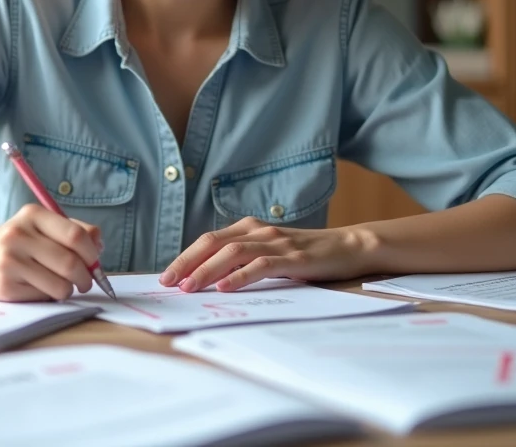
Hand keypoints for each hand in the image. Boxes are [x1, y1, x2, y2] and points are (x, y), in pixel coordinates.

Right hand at [0, 204, 101, 301]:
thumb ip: (73, 230)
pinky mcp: (4, 287)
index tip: (95, 263)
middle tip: (86, 282)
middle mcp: (18, 236)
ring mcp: (9, 262)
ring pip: (60, 286)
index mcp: (32, 215)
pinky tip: (39, 287)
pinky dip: (49, 296)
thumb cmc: (17, 241)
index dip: (92, 253)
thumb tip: (99, 245)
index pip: (75, 235)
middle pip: (70, 263)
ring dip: (69, 290)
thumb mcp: (40, 226)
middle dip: (85, 277)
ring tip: (62, 285)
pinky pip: (43, 297)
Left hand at [159, 217, 369, 292]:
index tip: (166, 276)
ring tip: (189, 287)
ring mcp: (276, 242)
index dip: (185, 257)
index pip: (208, 240)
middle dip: (187, 263)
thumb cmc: (306, 254)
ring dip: (207, 270)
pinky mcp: (293, 257)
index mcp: (249, 228)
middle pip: (213, 243)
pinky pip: (261, 265)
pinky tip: (225, 287)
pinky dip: (240, 276)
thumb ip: (245, 259)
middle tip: (168, 283)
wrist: (349, 246)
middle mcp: (259, 231)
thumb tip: (211, 279)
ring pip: (232, 253)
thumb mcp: (271, 252)